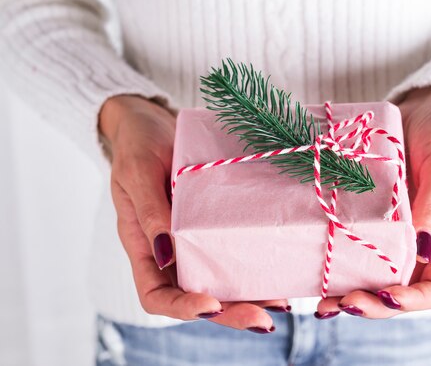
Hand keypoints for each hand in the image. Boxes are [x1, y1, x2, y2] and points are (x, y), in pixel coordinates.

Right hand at [99, 95, 287, 331]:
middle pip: (197, 297)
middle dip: (231, 313)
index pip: (156, 295)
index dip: (181, 308)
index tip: (211, 305)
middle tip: (265, 319)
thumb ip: (149, 211)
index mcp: (143, 246)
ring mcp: (196, 239)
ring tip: (282, 302)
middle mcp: (171, 251)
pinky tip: (280, 268)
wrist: (153, 122)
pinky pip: (235, 249)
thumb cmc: (138, 145)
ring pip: (221, 281)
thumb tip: (167, 254)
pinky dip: (256, 264)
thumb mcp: (138, 172)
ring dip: (250, 296)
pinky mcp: (216, 222)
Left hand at [315, 86, 430, 317]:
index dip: (413, 301)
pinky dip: (338, 265)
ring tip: (323, 304)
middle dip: (373, 304)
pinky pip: (355, 247)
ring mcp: (392, 232)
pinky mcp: (370, 217)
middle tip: (343, 305)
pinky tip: (318, 271)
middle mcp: (418, 243)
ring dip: (350, 293)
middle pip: (399, 291)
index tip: (385, 296)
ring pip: (373, 276)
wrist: (423, 109)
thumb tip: (420, 250)